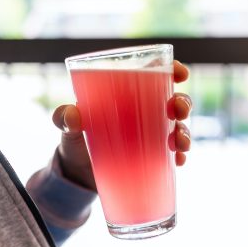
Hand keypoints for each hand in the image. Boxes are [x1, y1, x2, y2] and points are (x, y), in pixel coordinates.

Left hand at [52, 60, 191, 190]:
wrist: (77, 176)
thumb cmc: (75, 142)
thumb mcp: (66, 128)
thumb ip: (63, 118)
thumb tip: (73, 116)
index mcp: (126, 97)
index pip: (154, 76)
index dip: (172, 70)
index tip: (181, 74)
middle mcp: (142, 114)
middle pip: (172, 101)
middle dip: (183, 103)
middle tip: (178, 110)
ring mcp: (149, 137)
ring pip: (177, 127)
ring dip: (185, 132)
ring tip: (179, 143)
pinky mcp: (151, 158)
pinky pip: (172, 155)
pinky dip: (179, 156)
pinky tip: (178, 160)